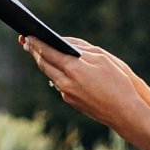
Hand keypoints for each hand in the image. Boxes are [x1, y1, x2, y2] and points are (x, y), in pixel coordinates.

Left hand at [20, 34, 142, 137]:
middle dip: (35, 52)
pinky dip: (55, 73)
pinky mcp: (70, 102)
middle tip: (27, 42)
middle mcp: (65, 82)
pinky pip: (59, 84)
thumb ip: (82, 49)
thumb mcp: (102, 59)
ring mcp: (66, 94)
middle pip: (44, 64)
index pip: (48, 52)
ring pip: (50, 74)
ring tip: (39, 53)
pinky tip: (56, 68)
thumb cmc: (117, 83)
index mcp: (72, 69)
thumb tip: (67, 43)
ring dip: (43, 63)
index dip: (37, 43)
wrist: (123, 113)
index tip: (28, 36)